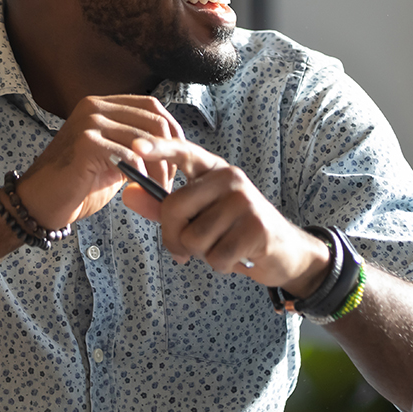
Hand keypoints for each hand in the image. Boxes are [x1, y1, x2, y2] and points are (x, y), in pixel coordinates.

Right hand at [15, 96, 183, 229]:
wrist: (40, 203)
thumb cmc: (77, 185)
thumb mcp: (113, 158)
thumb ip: (135, 146)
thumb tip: (170, 147)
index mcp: (102, 105)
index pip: (151, 106)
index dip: (172, 130)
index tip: (179, 157)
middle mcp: (95, 106)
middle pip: (153, 119)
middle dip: (170, 151)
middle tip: (169, 179)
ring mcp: (89, 122)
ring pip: (144, 139)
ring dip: (158, 168)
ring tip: (157, 189)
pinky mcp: (86, 143)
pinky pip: (129, 154)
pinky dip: (141, 174)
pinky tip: (138, 187)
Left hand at [120, 137, 329, 295]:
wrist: (285, 252)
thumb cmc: (235, 232)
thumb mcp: (199, 216)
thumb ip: (163, 207)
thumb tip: (128, 194)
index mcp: (213, 170)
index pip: (183, 152)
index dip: (158, 148)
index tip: (135, 146)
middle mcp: (229, 178)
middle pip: (174, 208)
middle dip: (174, 238)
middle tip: (189, 248)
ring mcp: (245, 200)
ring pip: (193, 238)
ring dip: (203, 254)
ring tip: (223, 246)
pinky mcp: (257, 226)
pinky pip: (216, 255)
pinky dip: (221, 265)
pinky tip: (238, 256)